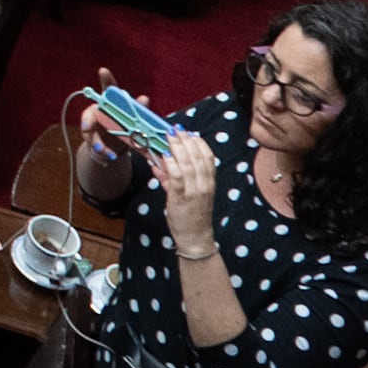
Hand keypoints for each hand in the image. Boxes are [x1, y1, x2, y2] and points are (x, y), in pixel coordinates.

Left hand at [156, 129, 220, 243]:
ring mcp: (194, 192)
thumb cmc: (192, 216)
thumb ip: (173, 179)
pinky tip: (165, 155)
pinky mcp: (181, 198)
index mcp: (209, 183)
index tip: (189, 132)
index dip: (198, 142)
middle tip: (175, 129)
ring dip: (178, 148)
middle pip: (197, 157)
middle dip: (186, 140)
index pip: (208, 157)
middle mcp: (204, 185)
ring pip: (188, 164)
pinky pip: (177, 178)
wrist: (196, 238)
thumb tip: (158, 164)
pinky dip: (171, 165)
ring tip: (169, 136)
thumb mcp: (188, 195)